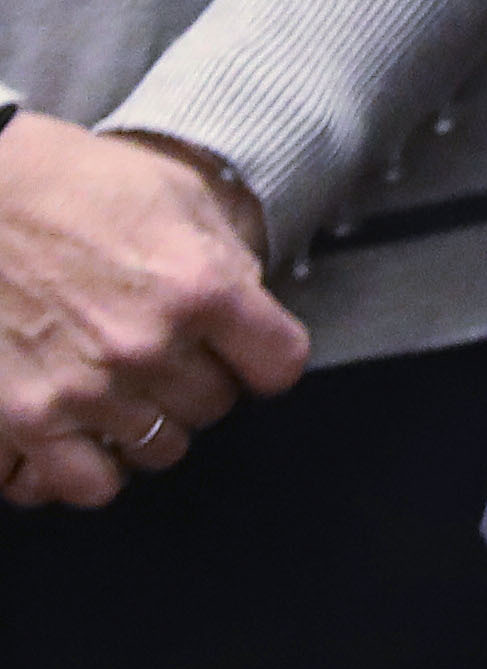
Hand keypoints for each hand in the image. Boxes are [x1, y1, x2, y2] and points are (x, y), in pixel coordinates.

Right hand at [0, 110, 306, 509]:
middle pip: (213, 407)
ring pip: (158, 448)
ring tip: (123, 387)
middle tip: (169, 353)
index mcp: (198, 287)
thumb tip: (250, 305)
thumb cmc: (69, 185)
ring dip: (147, 422)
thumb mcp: (177, 195)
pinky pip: (85, 483)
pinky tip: (81, 431)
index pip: (279, 364)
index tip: (247, 351)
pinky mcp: (22, 418)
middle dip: (199, 381)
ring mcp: (83, 389)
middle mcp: (146, 347)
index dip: (263, 356)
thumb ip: (226, 258)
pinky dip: (88, 466)